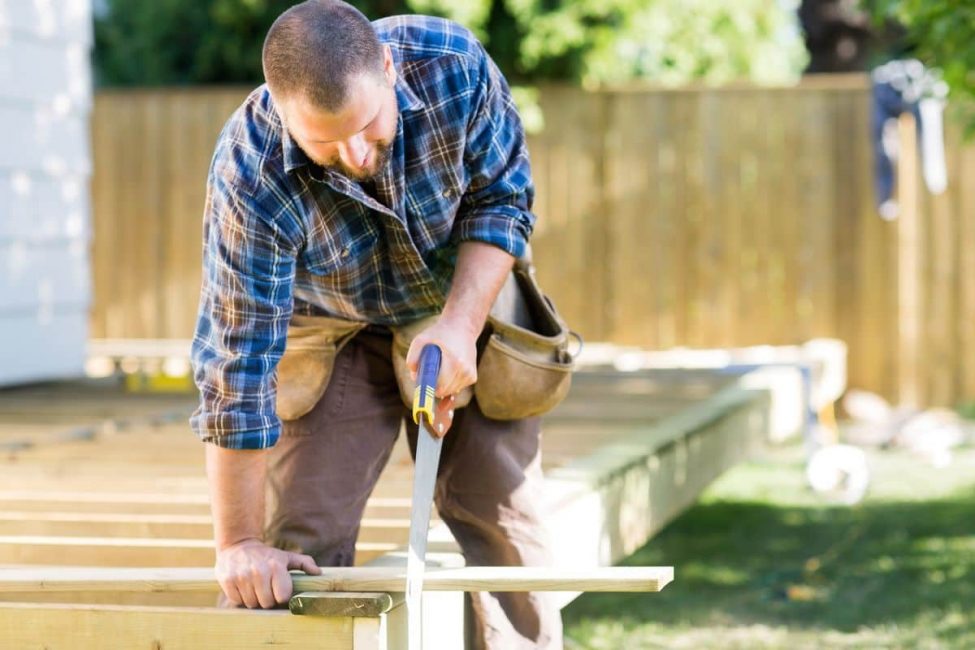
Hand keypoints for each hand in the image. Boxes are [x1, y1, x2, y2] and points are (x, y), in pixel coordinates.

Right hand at [215, 538, 320, 607]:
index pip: (282, 597)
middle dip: (267, 599)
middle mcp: (258, 571)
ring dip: (253, 599)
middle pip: (266, 603)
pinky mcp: (227, 580)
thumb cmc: (267, 555)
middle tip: (265, 589)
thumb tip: (318, 573)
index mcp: (275, 566)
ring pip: (251, 604)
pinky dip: (240, 598)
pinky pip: (237, 601)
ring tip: (254, 587)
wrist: (238, 545)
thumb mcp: (286, 556)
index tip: (279, 592)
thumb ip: (304, 563)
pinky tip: (243, 587)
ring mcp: (241, 576)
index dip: (281, 597)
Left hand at [405, 318, 477, 436]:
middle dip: (433, 387)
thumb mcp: (421, 340)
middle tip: (428, 376)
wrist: (462, 327)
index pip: (440, 388)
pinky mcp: (472, 377)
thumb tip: (415, 377)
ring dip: (442, 385)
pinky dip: (450, 383)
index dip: (430, 393)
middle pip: (444, 392)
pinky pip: (456, 388)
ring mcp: (470, 374)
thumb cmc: (439, 334)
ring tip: (440, 369)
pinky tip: (448, 370)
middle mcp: (464, 370)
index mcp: (454, 362)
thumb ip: (413, 358)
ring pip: (450, 391)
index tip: (423, 400)